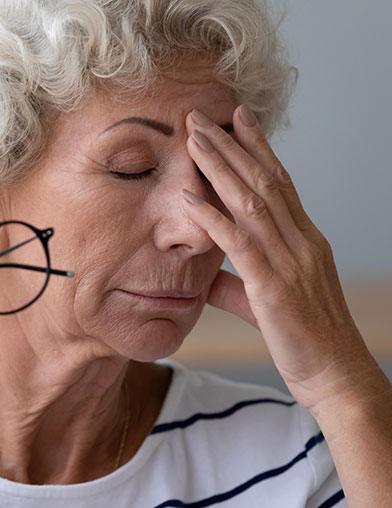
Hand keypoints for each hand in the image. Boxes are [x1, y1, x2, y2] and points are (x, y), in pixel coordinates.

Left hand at [181, 106, 377, 409]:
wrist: (335, 375)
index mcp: (304, 240)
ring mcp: (290, 261)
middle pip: (263, 181)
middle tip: (202, 116)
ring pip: (252, 202)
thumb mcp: (267, 302)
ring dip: (220, 167)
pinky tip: (189, 198)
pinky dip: (213, 219)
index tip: (236, 119)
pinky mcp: (273, 287)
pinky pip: (239, 244)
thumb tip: (206, 278)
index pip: (279, 183)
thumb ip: (237, 284)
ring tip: (193, 139)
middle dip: (231, 145)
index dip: (257, 148)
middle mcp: (300, 241)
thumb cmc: (304, 338)